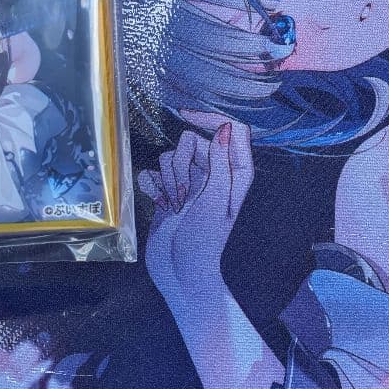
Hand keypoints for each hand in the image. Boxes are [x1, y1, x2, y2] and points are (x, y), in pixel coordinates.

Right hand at [138, 119, 252, 302]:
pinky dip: (153, 187)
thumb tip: (224, 128)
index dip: (210, 118)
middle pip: (193, 141)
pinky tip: (161, 205)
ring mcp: (189, 184)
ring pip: (170, 156)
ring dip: (168, 179)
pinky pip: (153, 173)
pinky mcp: (167, 193)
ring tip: (174, 205)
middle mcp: (214, 174)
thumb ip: (220, 162)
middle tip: (185, 195)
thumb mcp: (216, 199)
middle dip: (182, 164)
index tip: (186, 116)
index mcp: (235, 174)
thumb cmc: (204, 241)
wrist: (179, 272)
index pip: (231, 130)